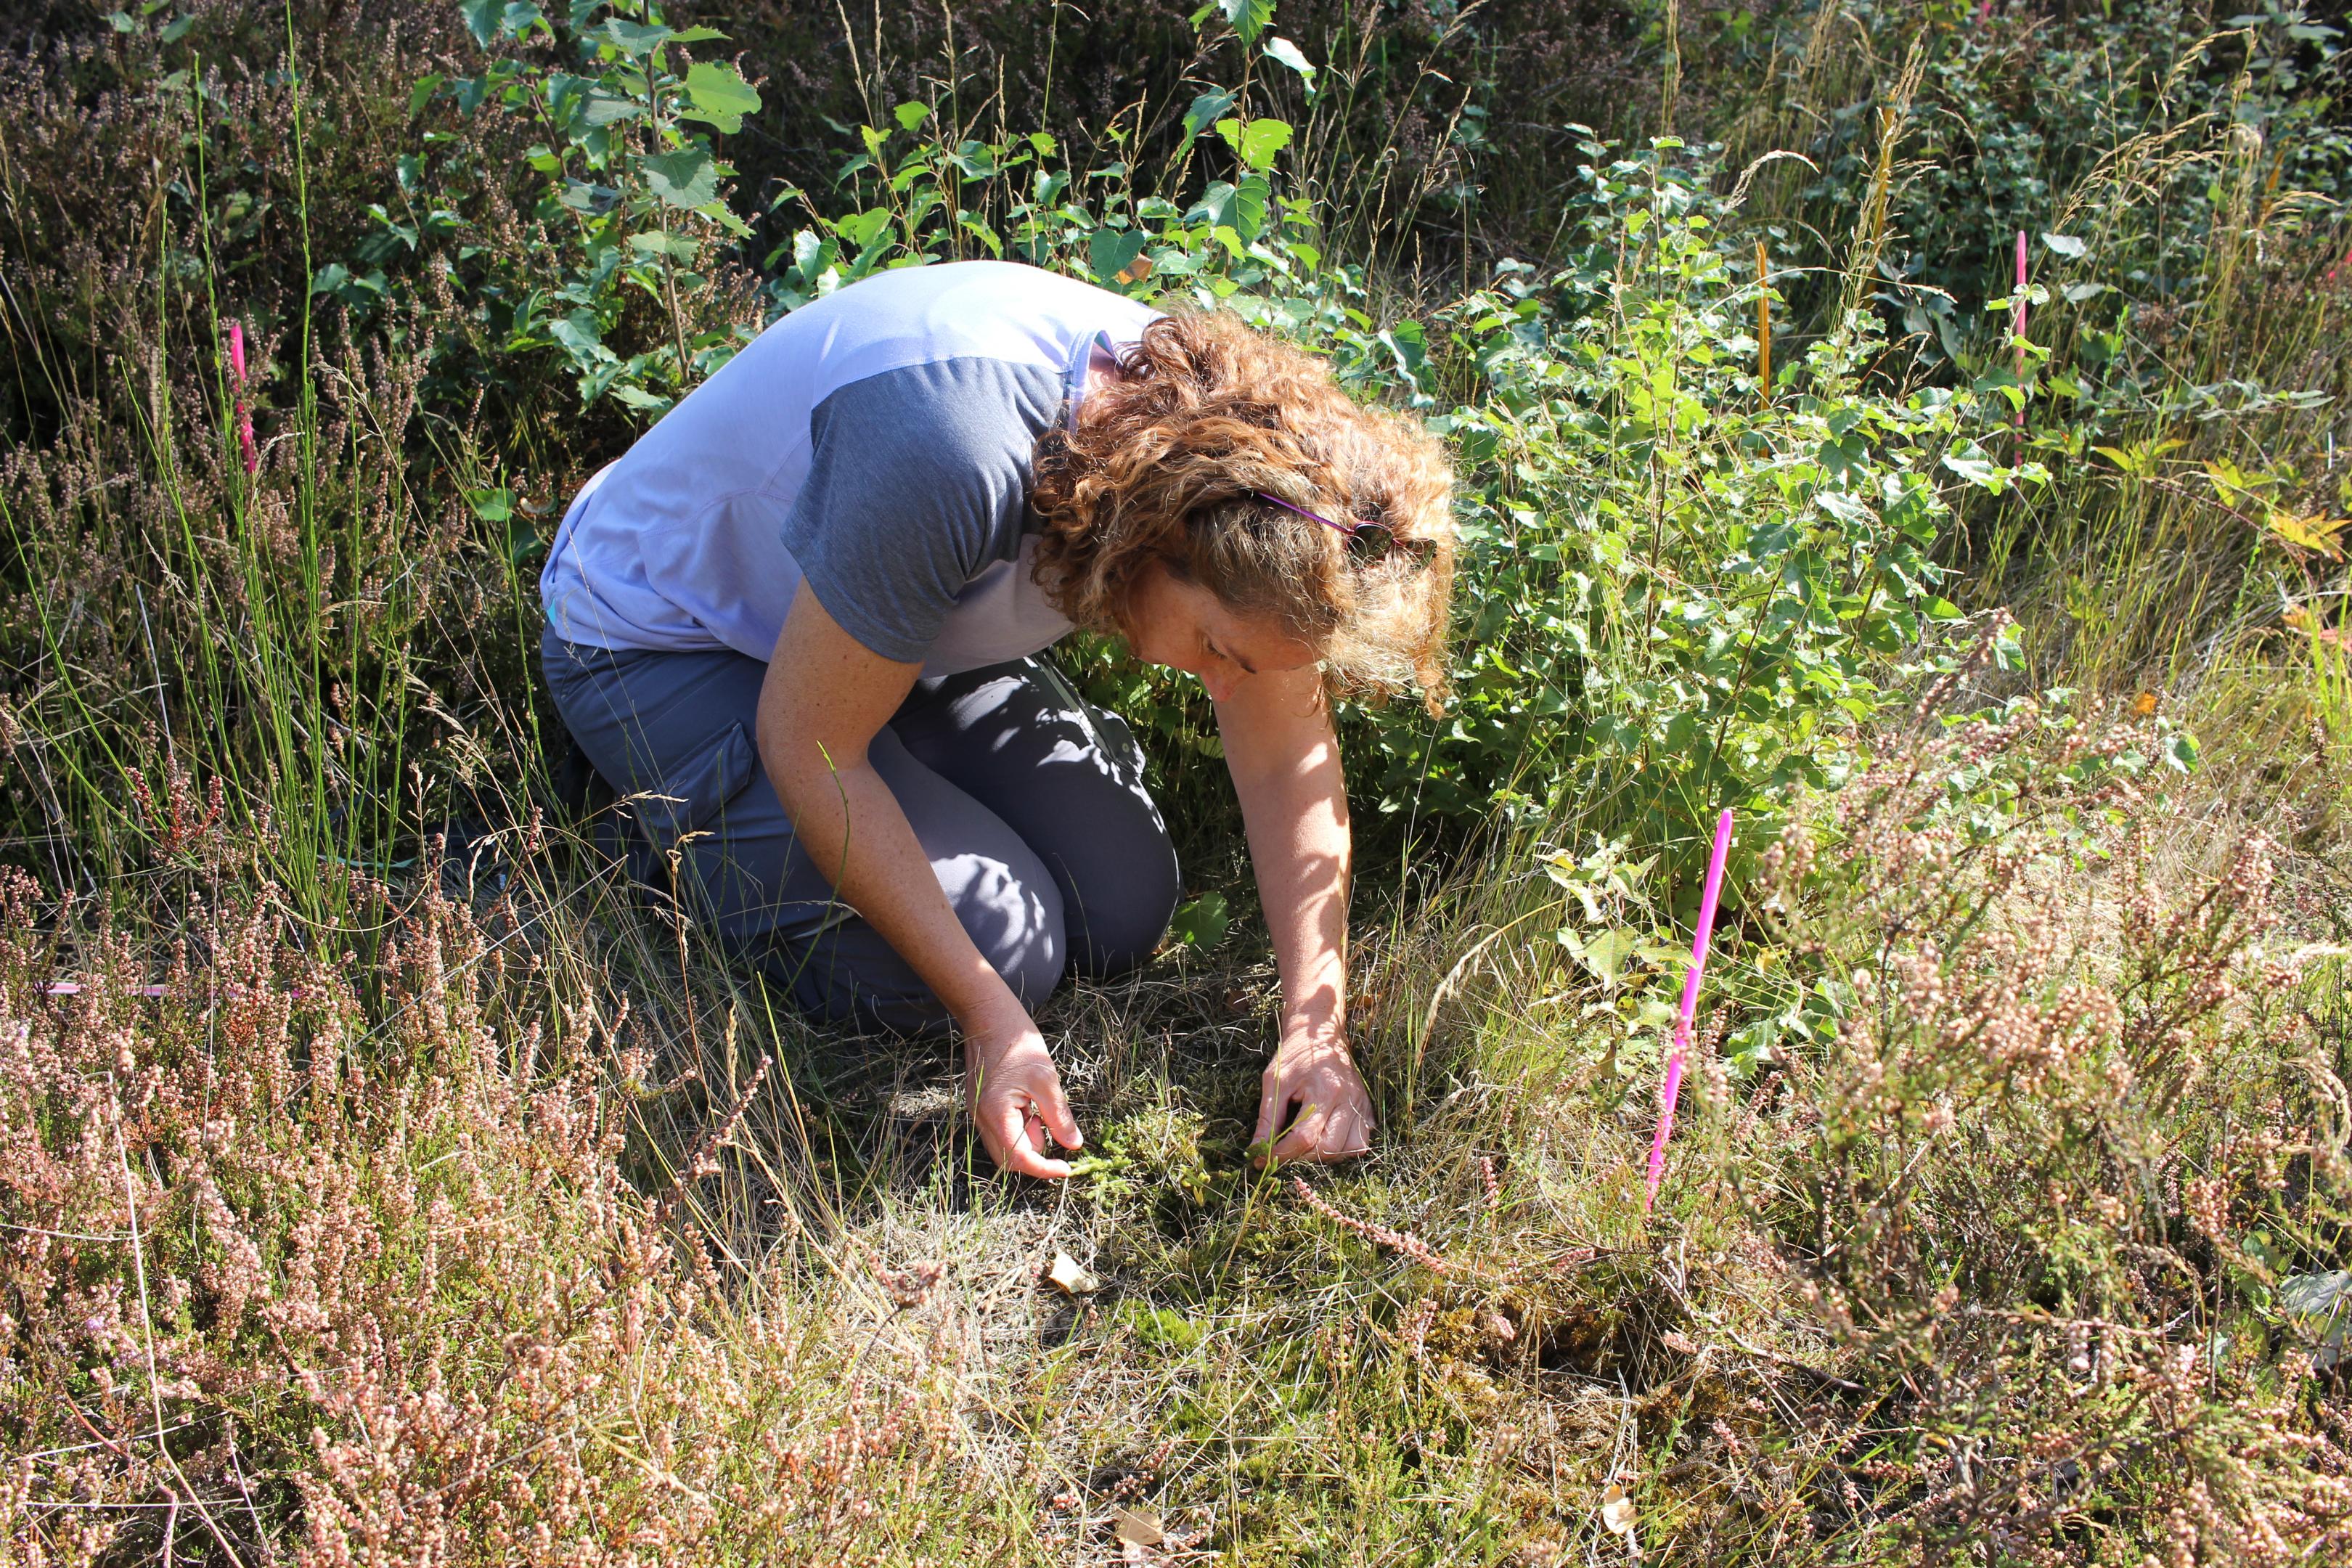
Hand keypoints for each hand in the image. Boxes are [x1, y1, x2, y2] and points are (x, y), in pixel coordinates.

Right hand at [963, 1003, 1082, 1179]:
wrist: (989, 1016)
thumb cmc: (1018, 1043)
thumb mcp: (1046, 1080)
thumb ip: (1059, 1116)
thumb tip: (1074, 1145)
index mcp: (995, 1113)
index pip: (1019, 1159)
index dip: (1044, 1169)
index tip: (1067, 1168)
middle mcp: (981, 1119)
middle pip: (1008, 1159)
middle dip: (1035, 1153)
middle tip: (1050, 1124)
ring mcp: (978, 1113)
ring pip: (1005, 1146)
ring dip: (1027, 1138)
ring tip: (1038, 1106)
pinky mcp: (981, 1106)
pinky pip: (1001, 1130)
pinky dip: (1019, 1126)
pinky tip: (1028, 1103)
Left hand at [1253, 1034, 1373, 1166]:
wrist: (1320, 1033)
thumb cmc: (1295, 1055)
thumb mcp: (1275, 1081)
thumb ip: (1268, 1118)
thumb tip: (1257, 1150)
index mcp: (1326, 1090)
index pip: (1304, 1137)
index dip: (1281, 1153)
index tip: (1263, 1158)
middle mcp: (1350, 1100)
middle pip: (1329, 1148)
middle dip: (1304, 1157)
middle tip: (1286, 1149)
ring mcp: (1362, 1105)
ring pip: (1351, 1150)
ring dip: (1326, 1154)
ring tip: (1308, 1142)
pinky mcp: (1368, 1109)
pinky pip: (1361, 1141)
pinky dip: (1343, 1147)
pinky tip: (1325, 1135)